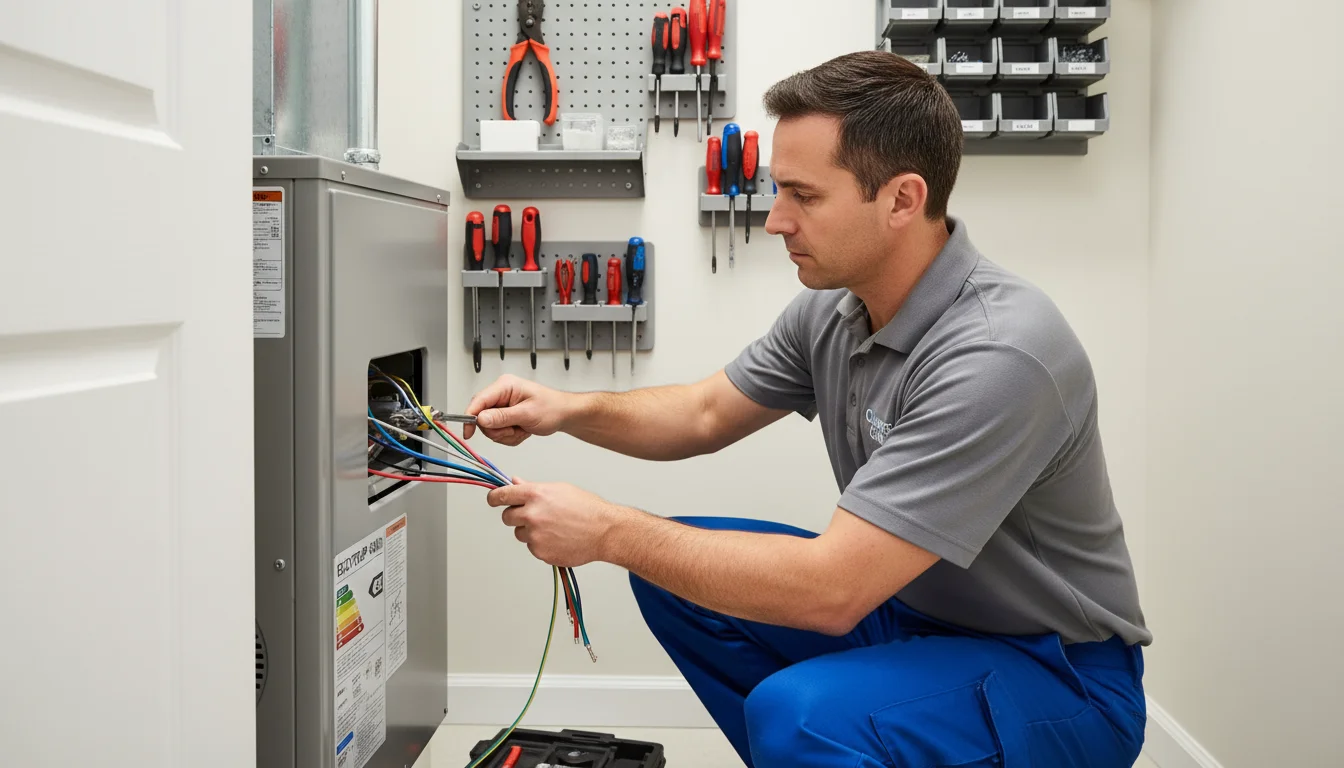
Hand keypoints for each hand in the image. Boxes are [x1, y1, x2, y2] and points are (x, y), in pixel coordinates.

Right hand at [463, 375, 572, 445]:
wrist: (563, 414)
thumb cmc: (552, 408)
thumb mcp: (527, 414)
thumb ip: (502, 417)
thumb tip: (481, 418)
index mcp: (505, 386)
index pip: (478, 401)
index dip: (470, 417)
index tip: (468, 433)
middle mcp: (501, 394)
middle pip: (482, 417)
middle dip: (497, 429)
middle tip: (514, 429)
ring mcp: (502, 405)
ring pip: (490, 427)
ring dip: (506, 434)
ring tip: (521, 429)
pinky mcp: (504, 415)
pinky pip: (498, 431)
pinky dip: (510, 436)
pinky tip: (522, 430)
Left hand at [486, 480, 625, 567]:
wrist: (605, 531)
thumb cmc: (587, 508)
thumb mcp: (559, 489)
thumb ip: (533, 488)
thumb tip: (514, 482)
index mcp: (536, 495)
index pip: (502, 495)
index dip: (494, 498)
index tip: (492, 500)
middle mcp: (532, 515)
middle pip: (507, 517)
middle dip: (515, 516)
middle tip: (532, 516)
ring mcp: (535, 536)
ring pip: (520, 534)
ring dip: (530, 531)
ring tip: (554, 528)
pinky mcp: (540, 552)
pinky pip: (532, 547)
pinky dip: (542, 544)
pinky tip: (559, 538)